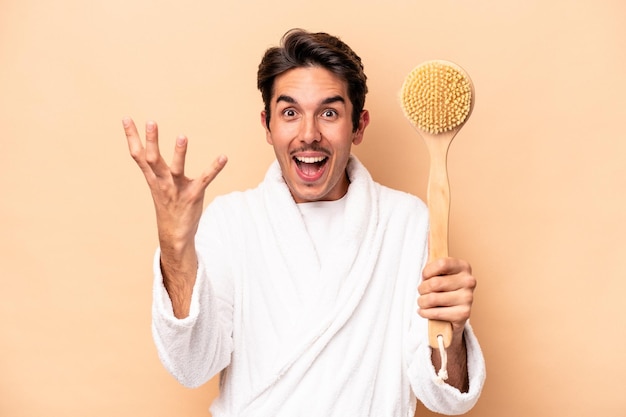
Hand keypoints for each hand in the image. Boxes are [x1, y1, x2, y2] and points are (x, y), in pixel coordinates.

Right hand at [123, 118, 226, 250]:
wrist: (174, 234)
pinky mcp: (194, 195)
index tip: (126, 118)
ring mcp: (177, 189)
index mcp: (152, 177)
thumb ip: (152, 166)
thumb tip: (143, 146)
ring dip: (179, 153)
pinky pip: (205, 180)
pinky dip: (214, 168)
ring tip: (182, 137)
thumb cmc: (167, 204)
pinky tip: (223, 157)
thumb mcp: (155, 183)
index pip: (138, 155)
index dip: (131, 137)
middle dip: (151, 141)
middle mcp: (162, 182)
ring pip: (176, 169)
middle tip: (151, 122)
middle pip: (153, 160)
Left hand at [417, 257, 475, 338]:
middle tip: (422, 292)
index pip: (441, 264)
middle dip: (422, 289)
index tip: (425, 276)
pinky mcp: (463, 314)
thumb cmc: (442, 288)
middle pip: (434, 283)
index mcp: (463, 266)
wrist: (452, 313)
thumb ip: (434, 252)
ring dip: (422, 302)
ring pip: (432, 299)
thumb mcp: (438, 270)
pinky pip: (435, 313)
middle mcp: (469, 281)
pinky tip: (425, 311)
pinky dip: (425, 313)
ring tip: (423, 302)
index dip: (428, 272)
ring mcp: (468, 298)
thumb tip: (430, 232)